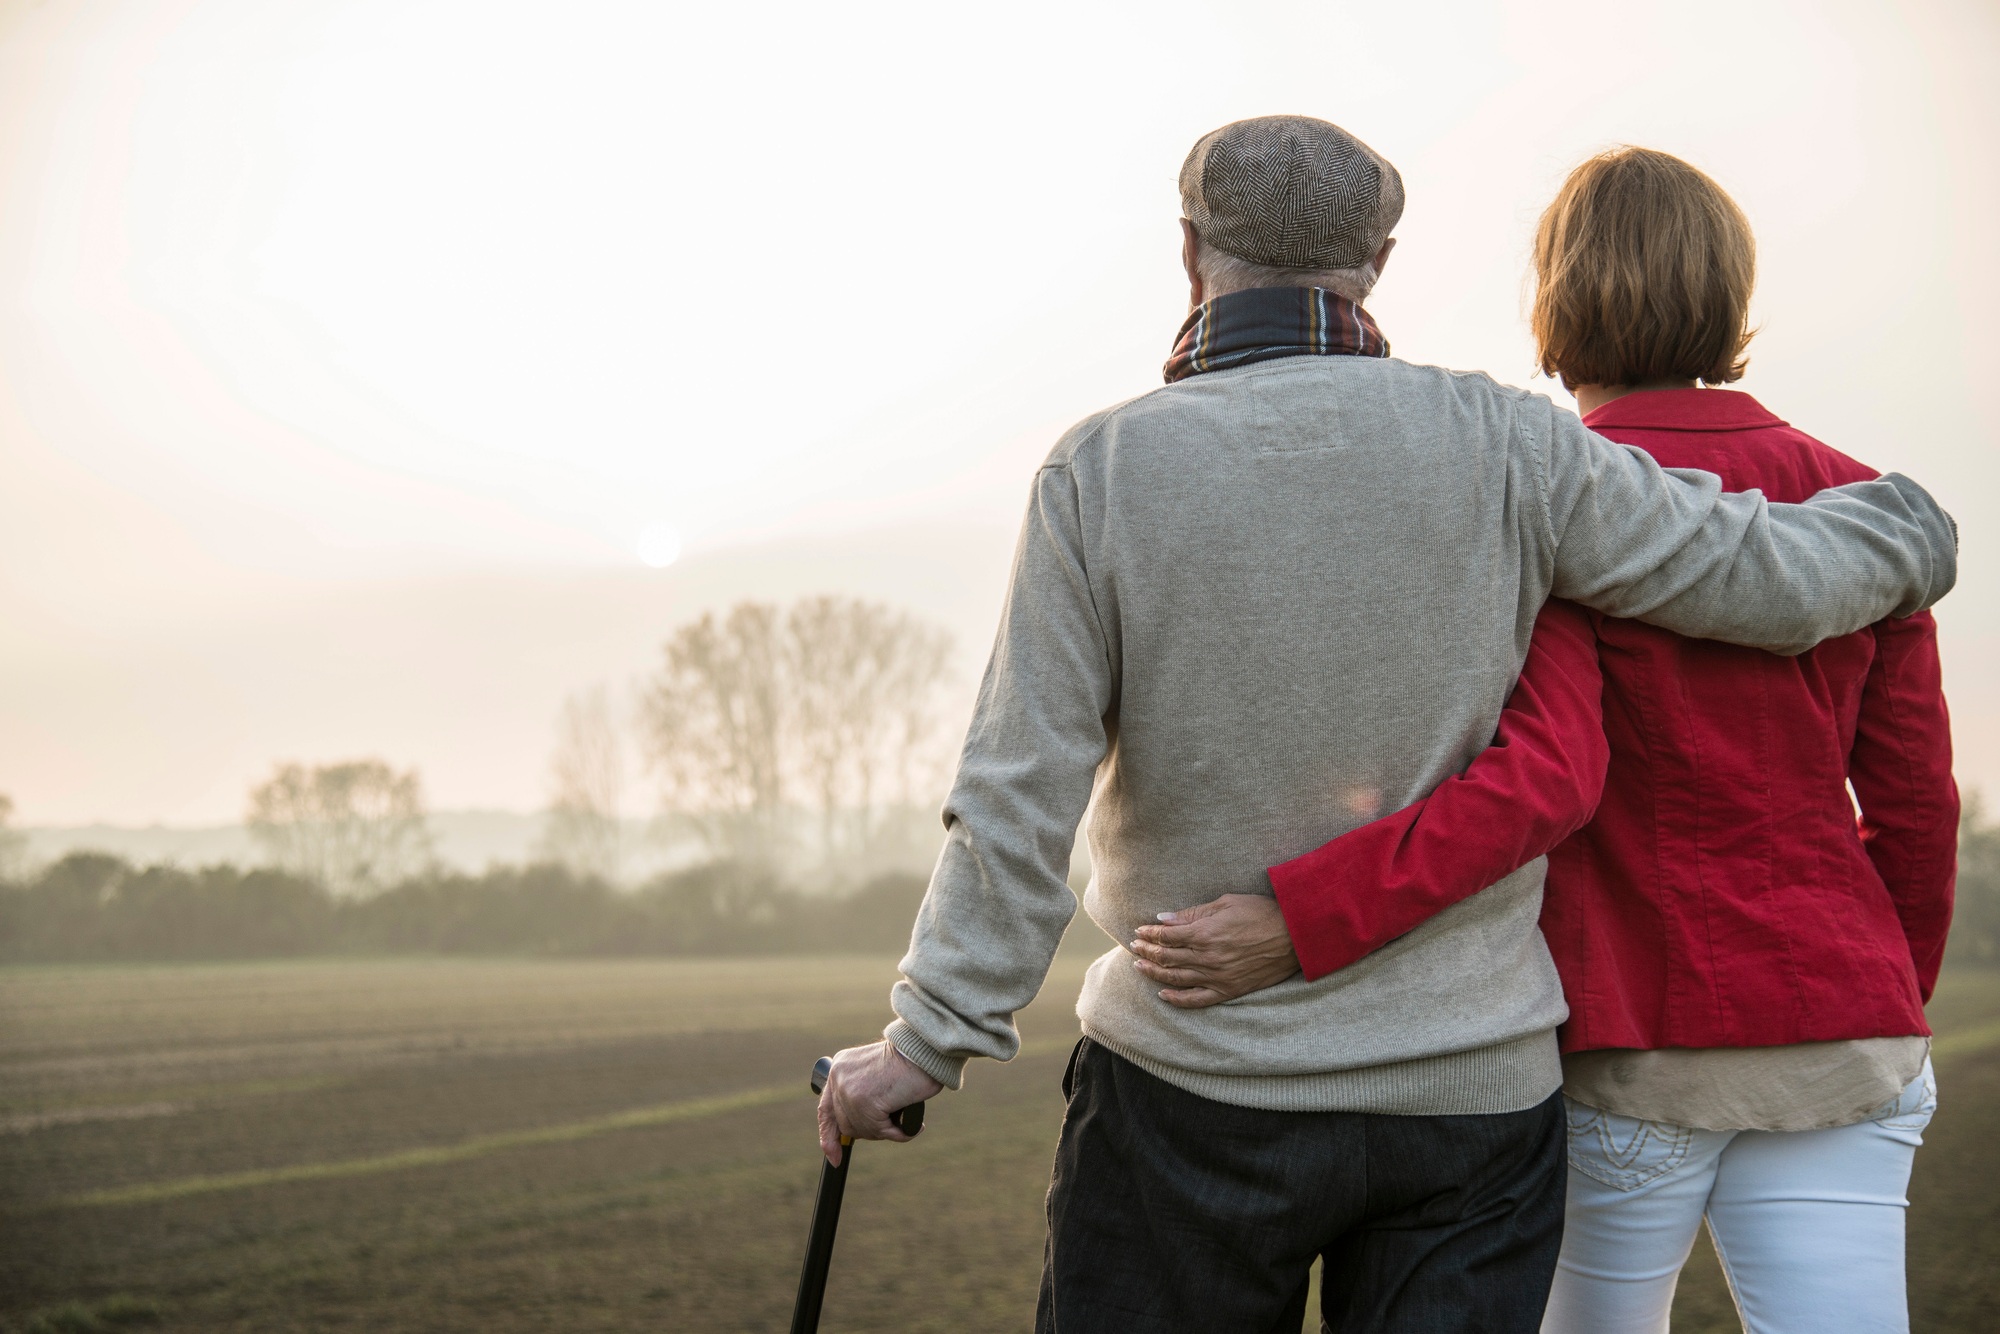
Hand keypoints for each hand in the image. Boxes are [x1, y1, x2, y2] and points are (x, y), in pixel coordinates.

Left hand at [816, 1039, 943, 1164]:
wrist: (924, 1051)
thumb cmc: (909, 1063)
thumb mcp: (875, 1076)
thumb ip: (859, 1097)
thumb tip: (851, 1133)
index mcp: (839, 1068)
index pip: (826, 1109)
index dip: (828, 1135)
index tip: (834, 1156)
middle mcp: (839, 1077)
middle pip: (846, 1125)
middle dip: (870, 1129)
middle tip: (893, 1118)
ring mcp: (849, 1089)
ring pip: (862, 1130)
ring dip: (885, 1129)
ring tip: (903, 1112)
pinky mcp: (863, 1101)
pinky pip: (879, 1131)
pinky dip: (899, 1132)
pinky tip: (911, 1123)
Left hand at [1131, 893, 1300, 1008]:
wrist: (1295, 936)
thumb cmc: (1262, 913)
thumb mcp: (1226, 903)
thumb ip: (1193, 913)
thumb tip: (1164, 918)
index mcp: (1205, 934)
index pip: (1166, 936)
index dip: (1149, 933)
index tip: (1139, 930)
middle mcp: (1207, 958)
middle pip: (1167, 958)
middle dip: (1147, 951)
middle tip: (1134, 947)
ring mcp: (1218, 977)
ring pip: (1176, 979)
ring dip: (1154, 973)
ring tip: (1140, 967)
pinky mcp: (1229, 990)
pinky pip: (1198, 1000)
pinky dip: (1178, 999)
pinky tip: (1164, 995)